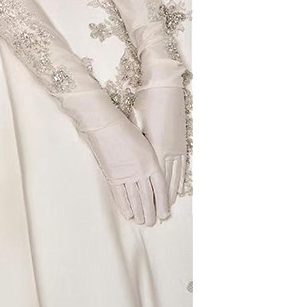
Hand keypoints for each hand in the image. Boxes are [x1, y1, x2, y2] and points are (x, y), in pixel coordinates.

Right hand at [82, 111, 169, 225]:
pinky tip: (128, 214)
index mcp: (151, 161)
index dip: (163, 203)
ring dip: (139, 212)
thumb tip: (151, 174)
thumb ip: (149, 159)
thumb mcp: (144, 142)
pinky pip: (119, 194)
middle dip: (151, 212)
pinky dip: (124, 206)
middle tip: (152, 222)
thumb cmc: (125, 128)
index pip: (160, 188)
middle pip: (148, 197)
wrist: (104, 124)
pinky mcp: (112, 174)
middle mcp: (140, 170)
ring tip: (142, 222)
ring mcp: (125, 173)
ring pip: (135, 198)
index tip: (164, 214)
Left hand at [133, 86, 186, 207]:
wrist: (164, 88)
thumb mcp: (135, 124)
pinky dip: (178, 178)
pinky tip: (177, 187)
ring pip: (173, 176)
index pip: (150, 180)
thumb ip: (133, 143)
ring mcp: (175, 146)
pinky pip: (180, 165)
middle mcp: (165, 151)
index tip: (144, 209)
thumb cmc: (145, 103)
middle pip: (162, 183)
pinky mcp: (180, 141)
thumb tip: (126, 155)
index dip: (148, 196)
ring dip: (170, 194)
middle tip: (155, 218)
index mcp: (152, 148)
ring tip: (167, 209)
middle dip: (159, 202)